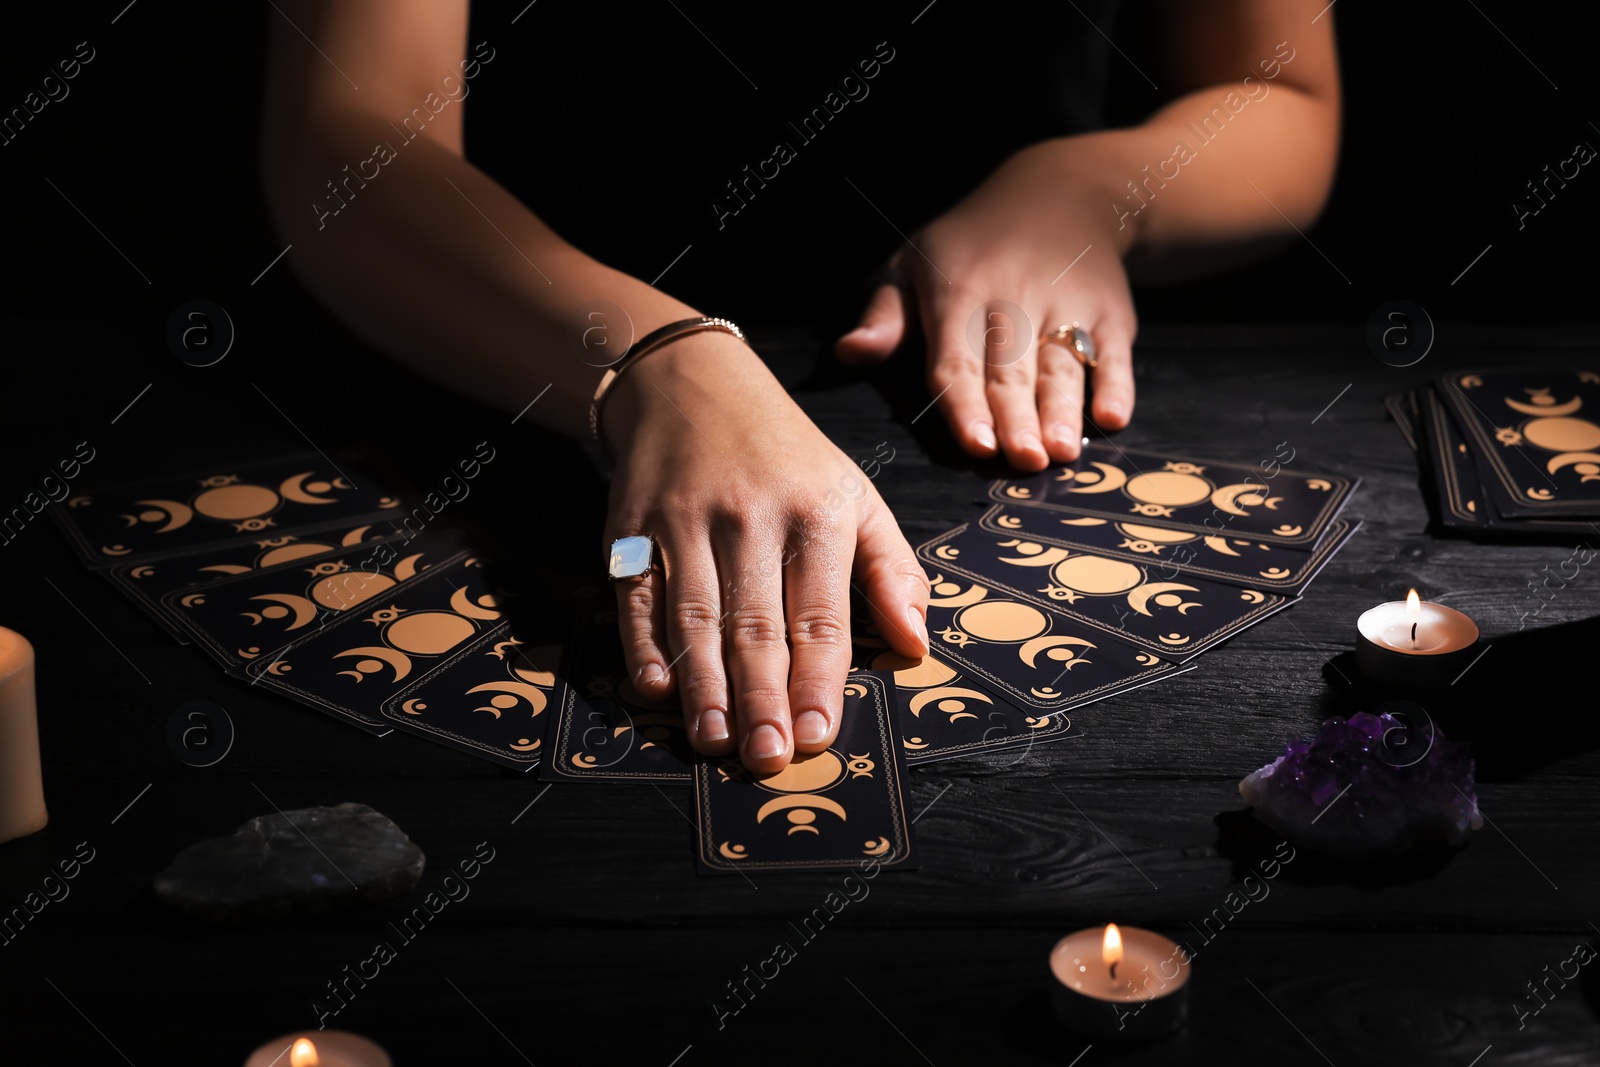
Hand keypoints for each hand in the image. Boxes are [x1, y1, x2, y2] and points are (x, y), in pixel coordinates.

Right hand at [600, 330, 929, 773]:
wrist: (692, 384)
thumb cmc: (788, 457)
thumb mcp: (856, 496)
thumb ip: (891, 571)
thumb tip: (916, 644)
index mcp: (816, 513)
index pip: (820, 613)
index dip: (819, 679)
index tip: (818, 735)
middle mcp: (751, 516)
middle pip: (756, 623)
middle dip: (762, 697)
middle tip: (766, 757)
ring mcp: (686, 520)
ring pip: (695, 616)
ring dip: (703, 685)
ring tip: (714, 741)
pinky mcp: (632, 526)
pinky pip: (638, 595)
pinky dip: (643, 645)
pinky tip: (654, 690)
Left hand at [836, 139, 1138, 470]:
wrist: (1062, 192)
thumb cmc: (969, 244)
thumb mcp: (912, 262)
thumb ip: (884, 314)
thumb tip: (848, 353)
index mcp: (958, 293)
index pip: (958, 359)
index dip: (966, 404)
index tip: (976, 444)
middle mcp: (1014, 300)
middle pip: (1013, 369)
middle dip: (1018, 416)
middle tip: (1023, 460)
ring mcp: (1067, 306)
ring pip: (1062, 365)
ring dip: (1064, 409)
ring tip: (1063, 451)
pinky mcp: (1110, 312)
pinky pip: (1115, 351)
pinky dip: (1117, 384)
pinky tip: (1113, 418)